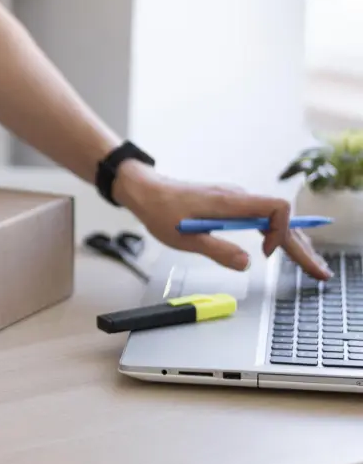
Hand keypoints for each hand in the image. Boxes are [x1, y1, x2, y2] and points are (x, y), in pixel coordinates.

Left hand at [113, 161, 331, 279]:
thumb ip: (217, 250)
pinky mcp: (228, 205)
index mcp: (229, 202)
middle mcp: (236, 197)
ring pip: (272, 218)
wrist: (145, 191)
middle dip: (300, 245)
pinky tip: (281, 247)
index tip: (266, 253)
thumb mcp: (185, 238)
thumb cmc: (160, 211)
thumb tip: (247, 263)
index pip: (275, 208)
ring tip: (310, 264)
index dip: (279, 230)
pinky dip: (275, 233)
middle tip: (318, 272)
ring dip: (291, 241)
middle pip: (280, 218)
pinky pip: (260, 217)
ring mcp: (233, 200)